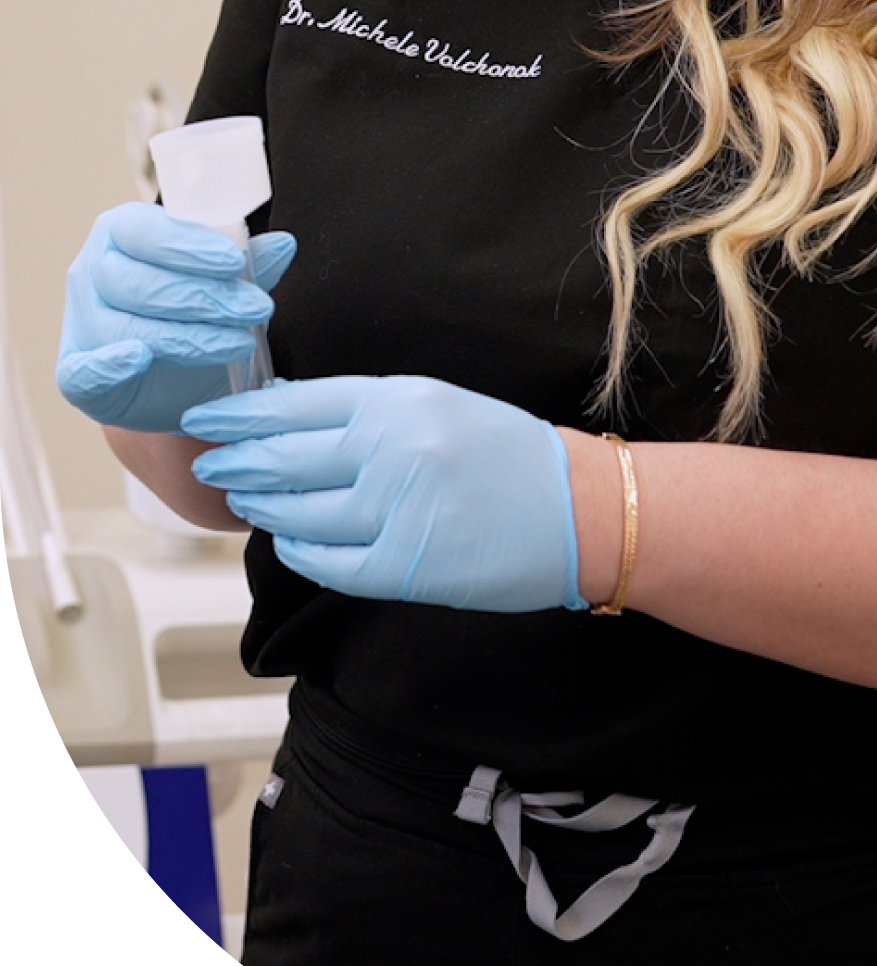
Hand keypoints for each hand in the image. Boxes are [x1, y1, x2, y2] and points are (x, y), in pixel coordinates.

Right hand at [56, 202, 295, 430]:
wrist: (176, 382)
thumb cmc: (195, 318)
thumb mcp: (226, 287)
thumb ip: (249, 266)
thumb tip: (282, 244)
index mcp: (122, 235)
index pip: (144, 230)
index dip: (188, 246)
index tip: (234, 263)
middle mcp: (92, 273)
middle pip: (137, 281)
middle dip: (202, 298)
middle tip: (255, 309)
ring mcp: (80, 324)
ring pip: (123, 327)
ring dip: (185, 336)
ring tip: (237, 343)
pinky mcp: (75, 375)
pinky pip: (81, 371)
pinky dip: (109, 365)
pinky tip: (140, 358)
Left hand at [182, 374, 587, 613]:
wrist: (580, 508)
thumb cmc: (507, 454)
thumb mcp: (437, 404)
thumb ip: (366, 409)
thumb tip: (284, 412)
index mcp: (400, 399)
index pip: (295, 402)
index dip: (241, 413)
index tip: (207, 416)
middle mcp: (392, 448)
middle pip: (283, 456)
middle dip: (235, 459)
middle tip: (208, 459)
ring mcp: (396, 509)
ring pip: (296, 510)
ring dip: (261, 504)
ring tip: (245, 496)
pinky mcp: (404, 566)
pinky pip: (325, 561)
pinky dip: (298, 549)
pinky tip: (291, 538)